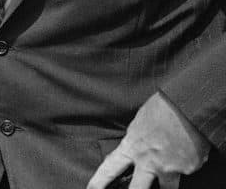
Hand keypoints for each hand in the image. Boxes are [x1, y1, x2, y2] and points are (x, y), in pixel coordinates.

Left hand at [88, 92, 209, 188]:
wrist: (188, 107)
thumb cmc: (162, 109)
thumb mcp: (139, 122)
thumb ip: (136, 140)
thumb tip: (136, 147)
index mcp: (132, 146)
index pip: (110, 168)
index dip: (99, 181)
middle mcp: (149, 161)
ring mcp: (169, 168)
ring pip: (167, 187)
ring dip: (167, 180)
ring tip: (170, 167)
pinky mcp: (189, 169)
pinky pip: (187, 170)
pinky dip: (187, 163)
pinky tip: (189, 150)